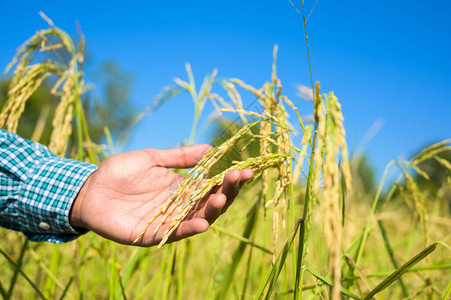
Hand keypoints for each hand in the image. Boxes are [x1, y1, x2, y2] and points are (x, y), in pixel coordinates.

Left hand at [69, 144, 252, 245]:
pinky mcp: (153, 234)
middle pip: (211, 203)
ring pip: (198, 219)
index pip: (212, 185)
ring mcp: (168, 221)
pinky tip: (202, 222)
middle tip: (239, 177)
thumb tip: (210, 148)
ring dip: (213, 210)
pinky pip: (175, 234)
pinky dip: (190, 229)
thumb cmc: (118, 172)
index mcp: (181, 188)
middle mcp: (179, 206)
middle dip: (228, 191)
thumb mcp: (152, 159)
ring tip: (223, 196)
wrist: (88, 189)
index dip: (229, 179)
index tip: (245, 168)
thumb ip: (179, 157)